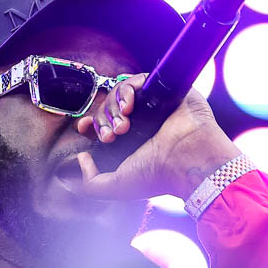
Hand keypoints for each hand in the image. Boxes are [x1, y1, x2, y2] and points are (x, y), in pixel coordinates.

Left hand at [74, 75, 242, 201]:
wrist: (186, 161)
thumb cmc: (156, 176)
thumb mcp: (114, 188)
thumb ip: (90, 182)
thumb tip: (82, 158)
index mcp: (130, 141)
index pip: (103, 124)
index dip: (90, 123)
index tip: (84, 128)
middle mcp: (141, 122)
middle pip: (107, 108)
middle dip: (102, 120)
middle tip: (112, 136)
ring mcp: (153, 105)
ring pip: (119, 93)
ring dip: (113, 107)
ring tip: (123, 125)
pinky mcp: (165, 90)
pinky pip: (138, 79)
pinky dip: (127, 90)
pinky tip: (129, 106)